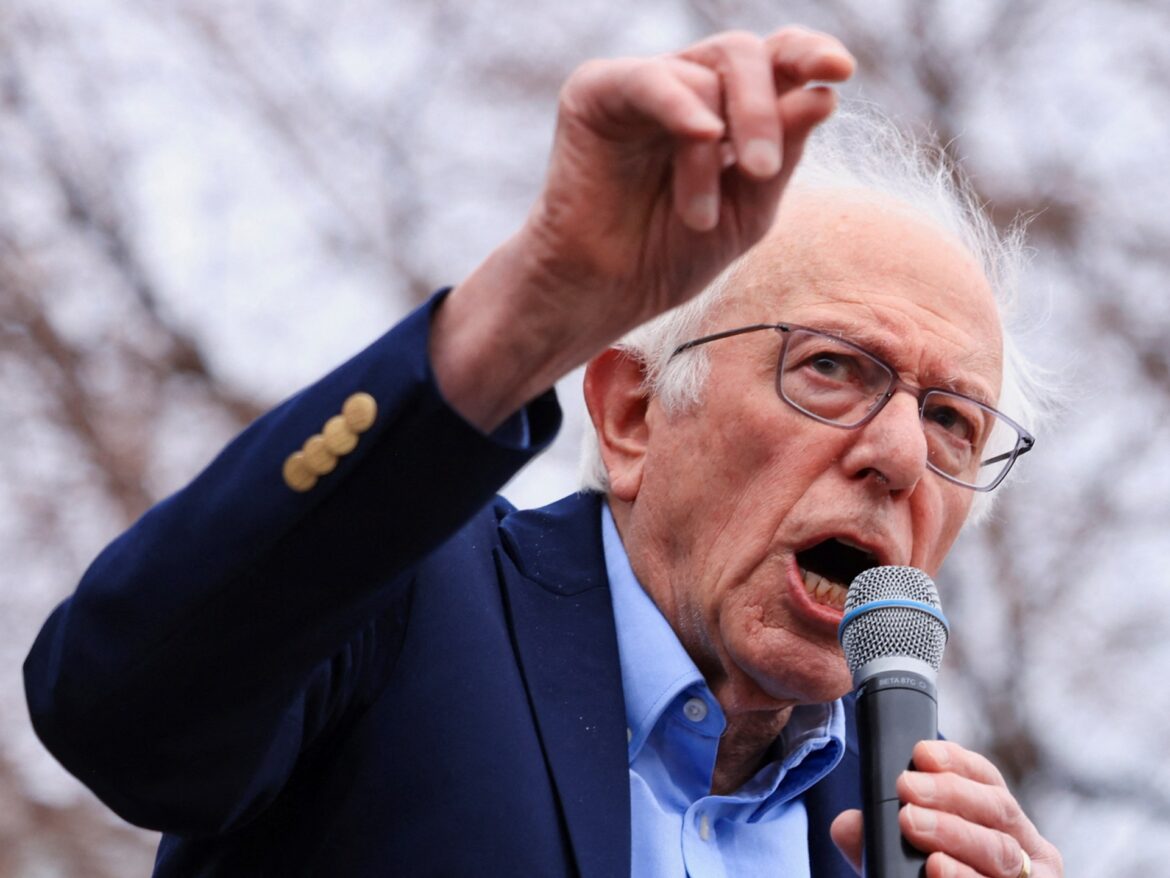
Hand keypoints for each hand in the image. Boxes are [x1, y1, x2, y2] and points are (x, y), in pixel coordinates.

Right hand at [431, 27, 853, 430]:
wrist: (604, 294)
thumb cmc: (671, 255)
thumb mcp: (748, 210)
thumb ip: (783, 152)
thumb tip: (823, 92)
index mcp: (728, 107)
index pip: (776, 57)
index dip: (808, 52)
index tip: (839, 72)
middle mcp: (688, 85)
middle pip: (744, 55)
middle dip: (763, 111)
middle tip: (762, 172)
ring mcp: (642, 85)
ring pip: (704, 76)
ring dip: (711, 155)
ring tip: (699, 218)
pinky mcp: (595, 92)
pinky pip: (650, 80)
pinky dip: (681, 106)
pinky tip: (701, 135)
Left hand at [831, 740, 1064, 877]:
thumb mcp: (903, 857)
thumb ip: (876, 838)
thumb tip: (846, 825)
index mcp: (1000, 819)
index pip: (985, 776)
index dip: (955, 760)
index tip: (920, 752)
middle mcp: (1026, 846)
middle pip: (996, 807)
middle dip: (949, 793)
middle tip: (906, 787)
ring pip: (1002, 851)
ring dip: (956, 834)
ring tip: (914, 825)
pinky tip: (939, 870)